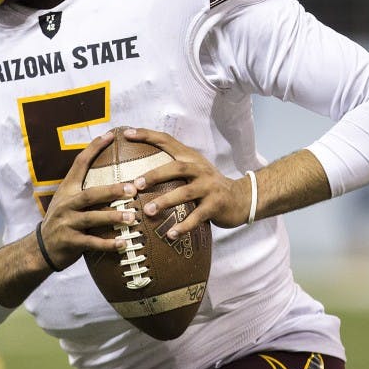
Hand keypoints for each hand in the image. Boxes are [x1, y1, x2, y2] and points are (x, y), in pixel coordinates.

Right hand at [37, 131, 144, 270]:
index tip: (110, 135)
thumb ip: (85, 190)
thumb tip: (113, 176)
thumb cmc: (61, 221)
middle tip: (132, 188)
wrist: (40, 248)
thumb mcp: (66, 201)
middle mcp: (66, 204)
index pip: (79, 164)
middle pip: (90, 194)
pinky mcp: (70, 242)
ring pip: (92, 218)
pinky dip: (108, 243)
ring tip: (132, 217)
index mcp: (66, 190)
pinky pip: (92, 242)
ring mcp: (67, 223)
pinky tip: (123, 243)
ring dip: (113, 217)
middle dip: (112, 191)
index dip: (94, 148)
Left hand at [122, 128, 249, 237]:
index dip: (147, 135)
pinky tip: (170, 234)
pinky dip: (183, 226)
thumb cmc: (207, 185)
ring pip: (185, 193)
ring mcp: (209, 187)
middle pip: (176, 168)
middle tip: (135, 184)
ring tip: (148, 211)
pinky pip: (197, 217)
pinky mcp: (215, 206)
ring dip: (165, 201)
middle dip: (154, 175)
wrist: (241, 198)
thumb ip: (171, 167)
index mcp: (190, 158)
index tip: (127, 133)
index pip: (167, 141)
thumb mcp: (192, 170)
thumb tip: (137, 171)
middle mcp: (200, 169)